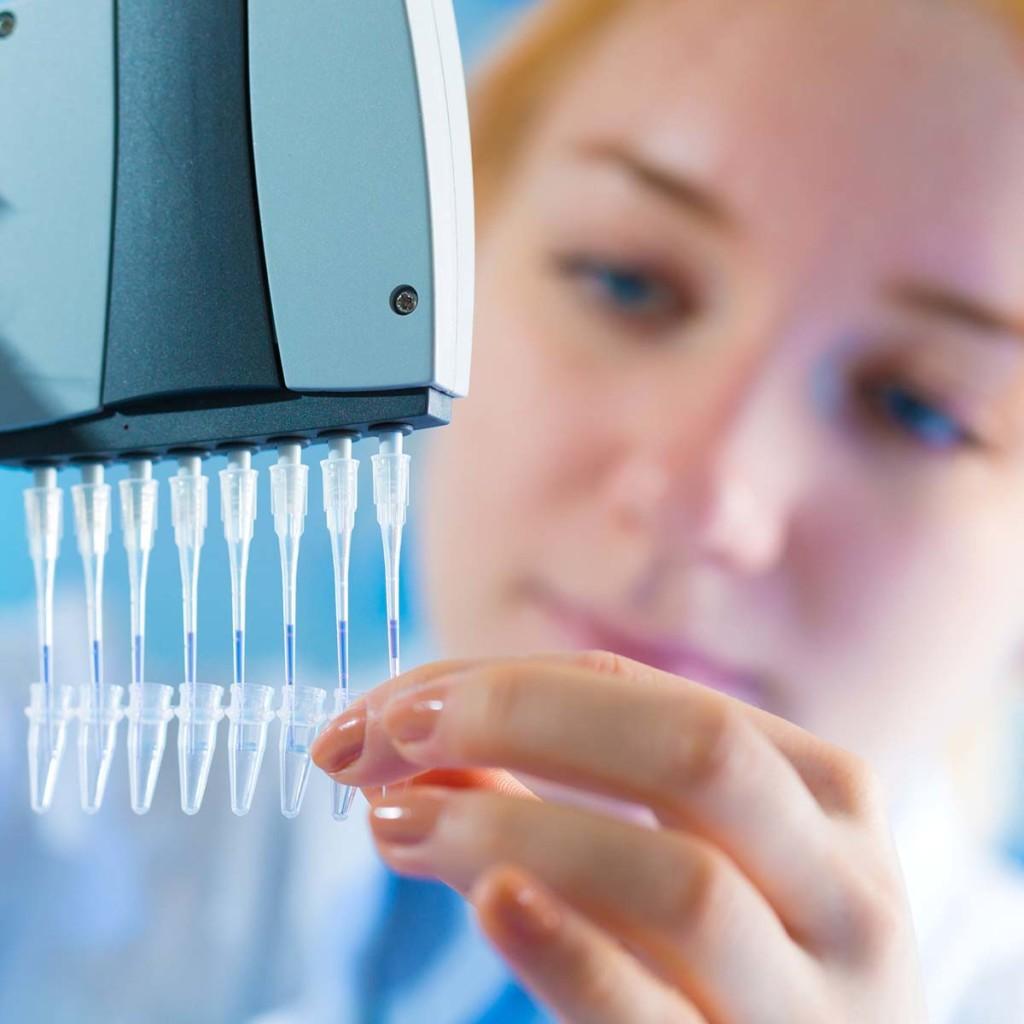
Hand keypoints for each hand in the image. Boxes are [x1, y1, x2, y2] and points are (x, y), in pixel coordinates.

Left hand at [311, 651, 926, 1022]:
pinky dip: (570, 948)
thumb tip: (408, 741)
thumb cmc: (724, 978)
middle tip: (385, 734)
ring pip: (681, 881)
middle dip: (517, 718)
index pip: (638, 691)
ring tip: (396, 824)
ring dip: (513, 833)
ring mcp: (815, 1001)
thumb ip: (548, 807)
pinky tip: (493, 903)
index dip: (496, 683)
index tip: (384, 710)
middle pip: (694, 748)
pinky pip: (655, 1016)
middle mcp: (845, 886)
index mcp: (820, 795)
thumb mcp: (667, 873)